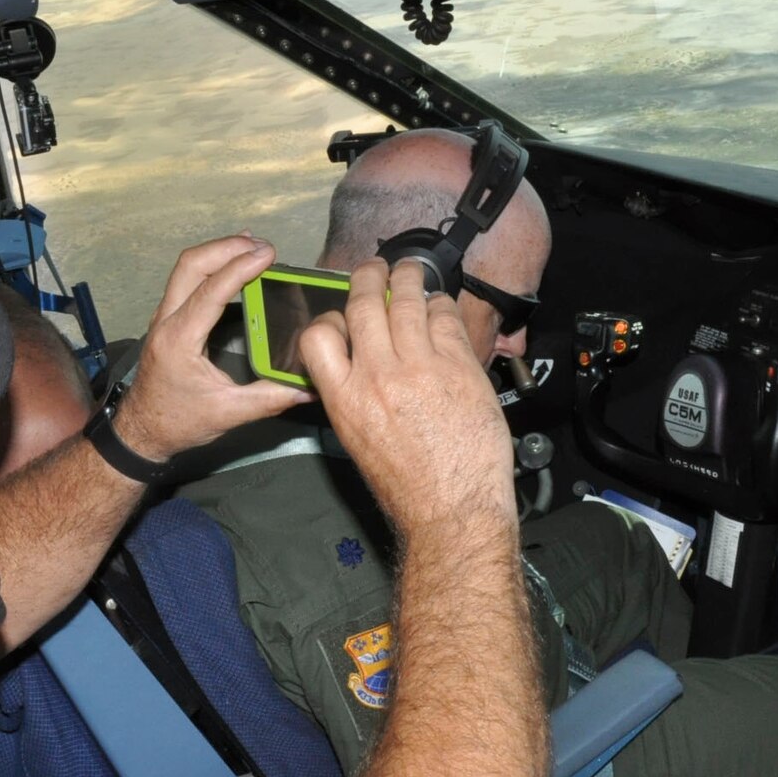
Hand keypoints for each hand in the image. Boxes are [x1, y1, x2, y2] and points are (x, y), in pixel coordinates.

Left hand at [115, 235, 312, 459]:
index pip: (210, 291)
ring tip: (252, 246)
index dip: (240, 268)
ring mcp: (164, 317)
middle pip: (190, 265)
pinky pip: (186, 279)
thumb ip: (270, 399)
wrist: (141, 431)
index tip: (268, 254)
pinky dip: (211, 265)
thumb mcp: (228, 414)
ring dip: (218, 252)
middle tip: (263, 246)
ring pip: (185, 268)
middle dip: (227, 247)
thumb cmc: (177, 422)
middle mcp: (166, 321)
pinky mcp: (168, 319)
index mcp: (179, 340)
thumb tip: (309, 388)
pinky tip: (233, 263)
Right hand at [298, 258, 513, 534]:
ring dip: (406, 278)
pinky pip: (445, 317)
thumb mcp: (357, 440)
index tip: (341, 316)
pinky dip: (440, 305)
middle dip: (367, 276)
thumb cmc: (407, 485)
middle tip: (373, 268)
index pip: (319, 335)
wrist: (452, 507)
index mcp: (344, 398)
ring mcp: (420, 366)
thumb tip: (356, 363)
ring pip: (406, 299)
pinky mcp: (458, 365)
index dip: (329, 317)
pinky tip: (439, 308)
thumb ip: (352, 395)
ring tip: (408, 271)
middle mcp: (377, 375)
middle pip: (363, 303)